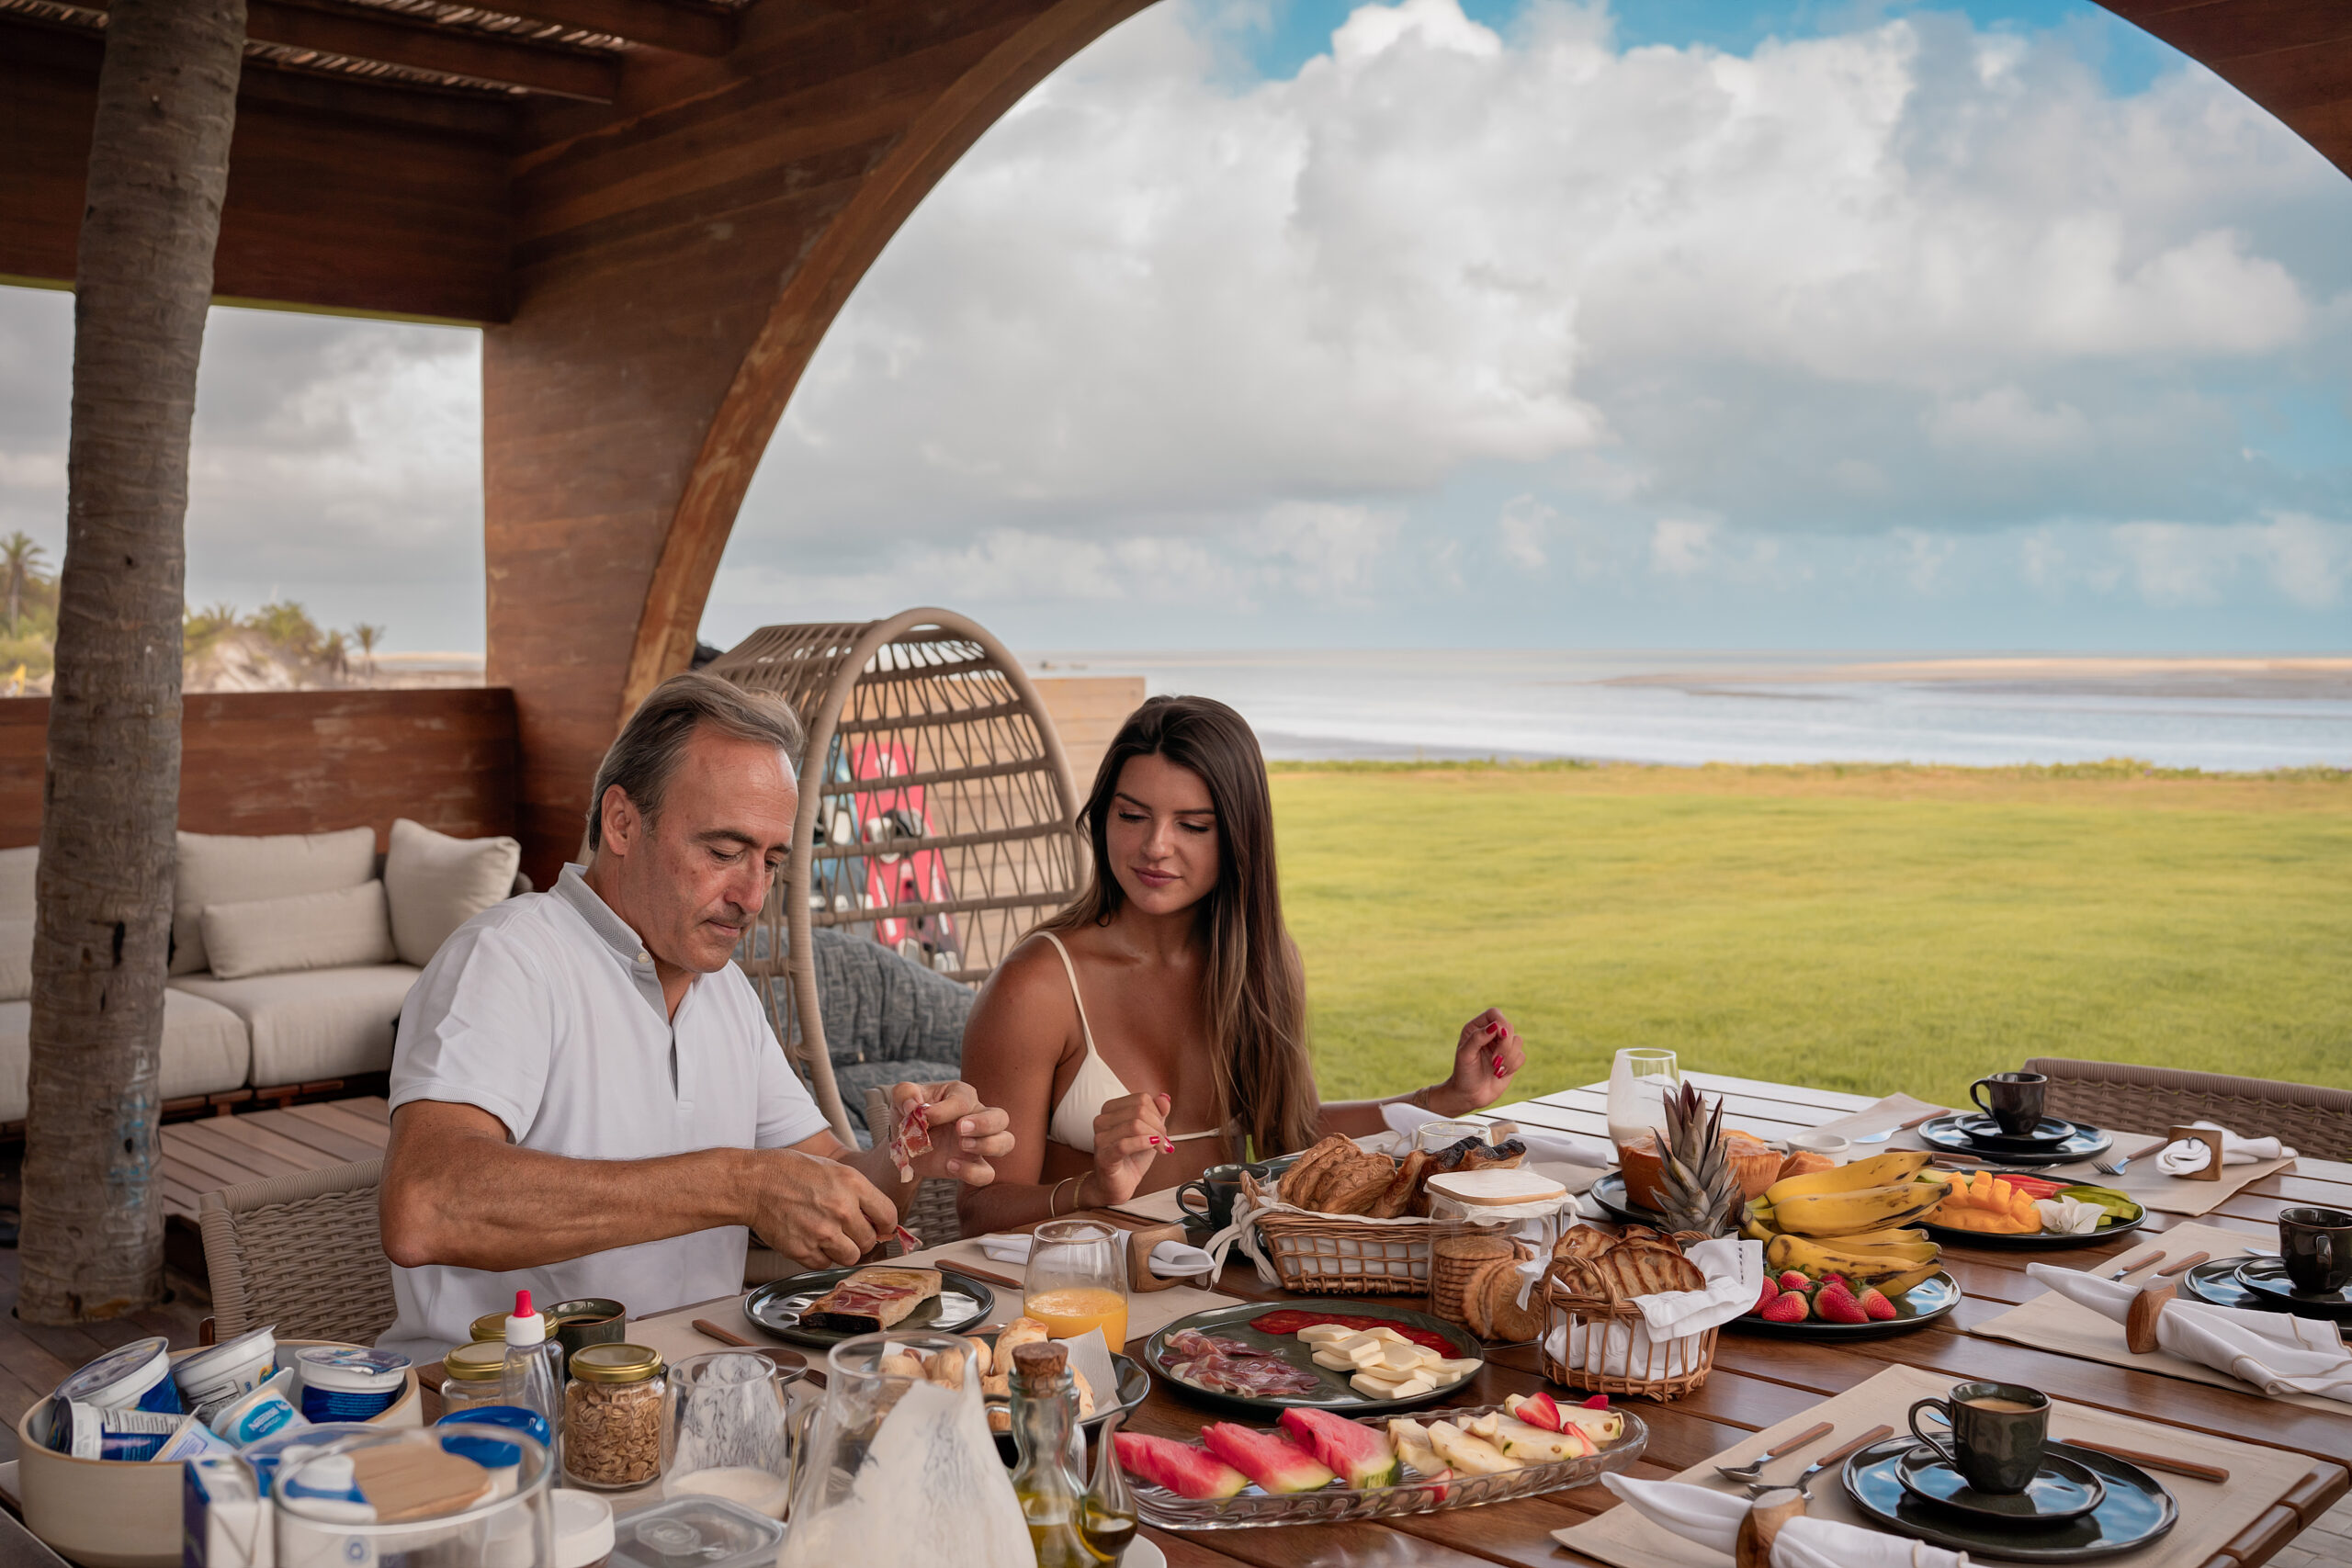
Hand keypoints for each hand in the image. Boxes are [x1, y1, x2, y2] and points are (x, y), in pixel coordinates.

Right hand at [749, 1149, 902, 1269]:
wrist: (754, 1183)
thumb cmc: (790, 1172)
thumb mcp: (833, 1169)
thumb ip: (857, 1193)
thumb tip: (875, 1217)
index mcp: (852, 1184)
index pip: (888, 1216)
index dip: (886, 1225)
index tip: (880, 1228)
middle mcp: (841, 1209)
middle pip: (869, 1241)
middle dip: (861, 1238)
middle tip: (847, 1231)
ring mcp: (822, 1232)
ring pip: (850, 1257)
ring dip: (843, 1250)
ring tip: (828, 1236)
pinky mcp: (803, 1250)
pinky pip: (824, 1264)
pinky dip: (820, 1256)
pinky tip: (810, 1239)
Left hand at [891, 1080, 1014, 1187]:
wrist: (904, 1142)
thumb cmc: (910, 1114)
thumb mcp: (902, 1098)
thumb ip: (905, 1094)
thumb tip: (913, 1106)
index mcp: (961, 1095)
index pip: (963, 1100)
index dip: (944, 1110)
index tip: (923, 1117)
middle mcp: (976, 1117)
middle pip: (1001, 1117)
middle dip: (984, 1123)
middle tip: (960, 1129)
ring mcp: (978, 1142)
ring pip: (1006, 1143)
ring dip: (988, 1145)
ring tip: (962, 1145)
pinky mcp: (972, 1164)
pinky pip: (986, 1173)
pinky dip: (972, 1172)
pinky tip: (951, 1166)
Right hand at [1089, 1090, 1172, 1206]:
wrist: (1118, 1185)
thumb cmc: (1131, 1157)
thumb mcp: (1149, 1131)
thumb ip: (1157, 1113)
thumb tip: (1164, 1099)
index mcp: (1111, 1109)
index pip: (1141, 1099)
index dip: (1158, 1113)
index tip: (1162, 1129)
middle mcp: (1102, 1120)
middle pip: (1139, 1111)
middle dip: (1158, 1126)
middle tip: (1164, 1141)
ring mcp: (1100, 1138)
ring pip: (1135, 1125)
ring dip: (1155, 1137)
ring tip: (1161, 1147)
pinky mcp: (1104, 1156)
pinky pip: (1125, 1144)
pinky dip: (1144, 1143)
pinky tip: (1153, 1147)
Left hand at [1429, 1009, 1524, 1114]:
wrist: (1470, 1095)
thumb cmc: (1464, 1073)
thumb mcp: (1465, 1055)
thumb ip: (1477, 1038)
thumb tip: (1495, 1026)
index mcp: (1477, 1028)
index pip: (1494, 1014)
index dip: (1500, 1023)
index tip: (1499, 1036)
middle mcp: (1491, 1034)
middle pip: (1509, 1026)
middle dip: (1505, 1045)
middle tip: (1495, 1060)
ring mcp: (1502, 1046)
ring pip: (1518, 1041)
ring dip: (1509, 1057)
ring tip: (1496, 1068)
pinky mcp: (1512, 1059)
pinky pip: (1522, 1056)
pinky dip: (1512, 1066)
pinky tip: (1500, 1073)